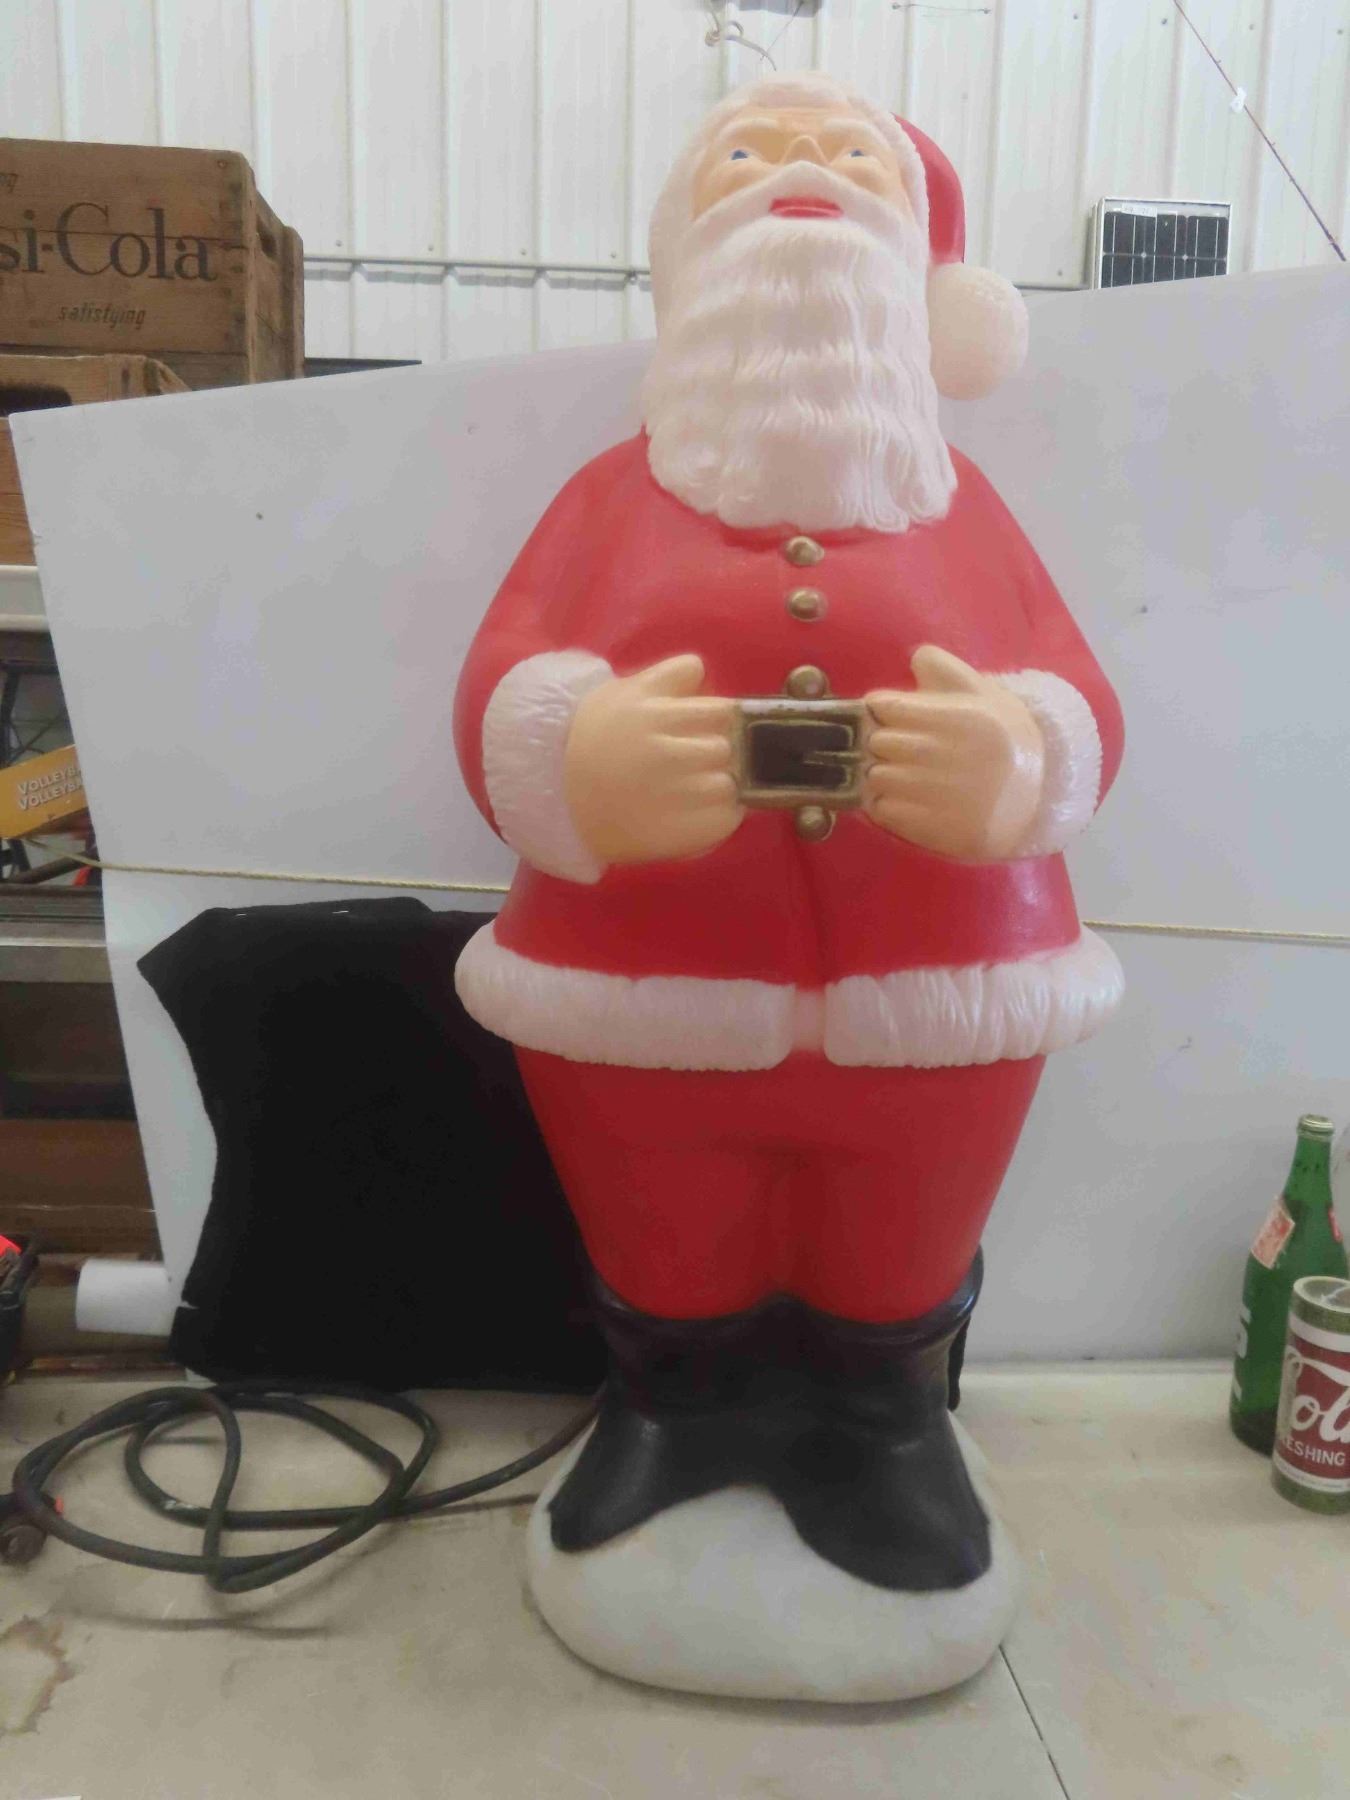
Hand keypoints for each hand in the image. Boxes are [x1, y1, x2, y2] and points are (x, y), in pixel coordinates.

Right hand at [563, 654, 741, 864]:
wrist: (560, 801)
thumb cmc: (592, 741)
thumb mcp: (620, 695)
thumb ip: (665, 676)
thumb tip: (700, 669)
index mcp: (658, 717)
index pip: (723, 711)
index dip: (715, 719)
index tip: (701, 728)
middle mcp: (672, 755)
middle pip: (727, 747)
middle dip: (713, 751)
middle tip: (691, 761)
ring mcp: (681, 797)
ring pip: (730, 784)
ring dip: (718, 785)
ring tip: (691, 789)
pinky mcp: (687, 833)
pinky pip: (727, 818)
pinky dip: (718, 816)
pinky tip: (692, 812)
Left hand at [865, 646, 1043, 859]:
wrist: (1038, 799)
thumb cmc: (1005, 740)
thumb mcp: (986, 696)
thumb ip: (948, 671)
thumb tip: (916, 658)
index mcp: (961, 718)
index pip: (889, 707)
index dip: (884, 708)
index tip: (889, 713)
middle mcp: (948, 756)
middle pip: (879, 742)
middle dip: (881, 742)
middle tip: (894, 746)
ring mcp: (939, 796)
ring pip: (877, 777)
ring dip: (881, 774)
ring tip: (900, 773)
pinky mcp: (934, 828)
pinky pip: (884, 810)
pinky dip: (885, 803)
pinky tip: (903, 798)